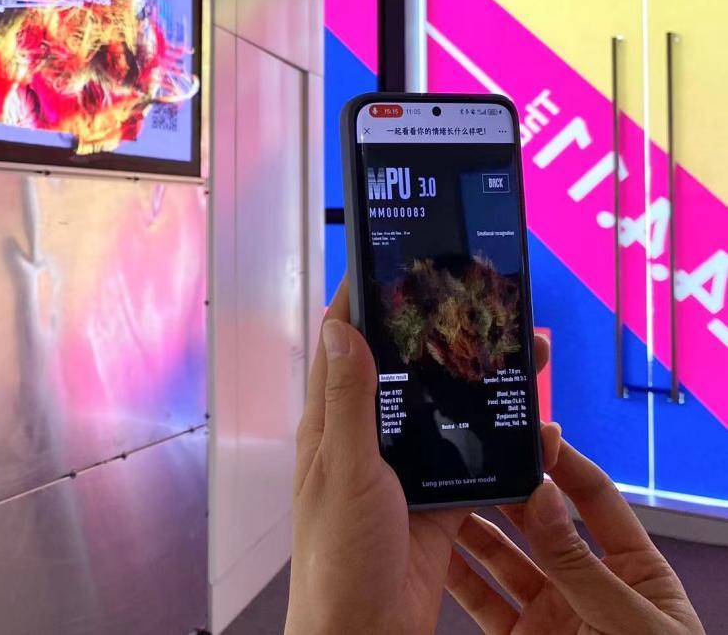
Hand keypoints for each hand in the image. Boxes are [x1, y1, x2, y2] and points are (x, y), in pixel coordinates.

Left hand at [285, 279, 558, 634]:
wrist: (365, 630)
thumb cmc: (336, 555)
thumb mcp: (343, 468)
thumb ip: (349, 400)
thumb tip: (340, 329)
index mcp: (330, 425)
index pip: (342, 344)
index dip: (361, 300)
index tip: (388, 258)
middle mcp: (365, 439)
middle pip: (403, 371)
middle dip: (437, 334)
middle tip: (477, 300)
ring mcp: (402, 468)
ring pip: (442, 409)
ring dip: (474, 381)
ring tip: (515, 352)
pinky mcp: (437, 499)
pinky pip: (470, 456)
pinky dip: (497, 437)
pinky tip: (525, 419)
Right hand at [446, 437, 704, 633]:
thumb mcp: (630, 623)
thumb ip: (581, 564)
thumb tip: (545, 496)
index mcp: (636, 572)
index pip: (595, 500)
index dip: (562, 465)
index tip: (528, 434)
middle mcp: (588, 585)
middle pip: (540, 523)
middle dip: (505, 489)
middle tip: (469, 456)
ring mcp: (551, 614)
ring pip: (503, 557)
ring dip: (473, 526)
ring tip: (441, 492)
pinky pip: (482, 600)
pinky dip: (457, 573)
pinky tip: (433, 548)